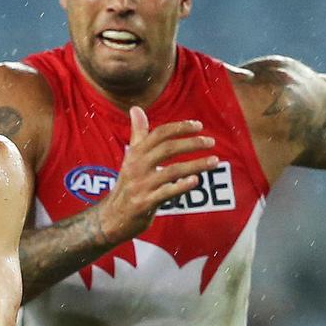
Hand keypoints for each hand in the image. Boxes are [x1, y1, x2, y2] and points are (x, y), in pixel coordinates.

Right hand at [97, 106, 218, 241]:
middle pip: (167, 149)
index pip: (159, 134)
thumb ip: (137, 134)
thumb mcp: (130, 158)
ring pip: (172, 171)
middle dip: (191, 143)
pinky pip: (166, 192)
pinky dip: (182, 186)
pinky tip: (195, 181)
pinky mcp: (145, 203)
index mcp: (134, 153)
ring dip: (196, 165)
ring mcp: (141, 185)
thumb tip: (136, 108)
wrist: (111, 217)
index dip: (179, 127)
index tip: (198, 125)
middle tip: (211, 142)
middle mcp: (136, 167)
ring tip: (214, 161)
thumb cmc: (127, 185)